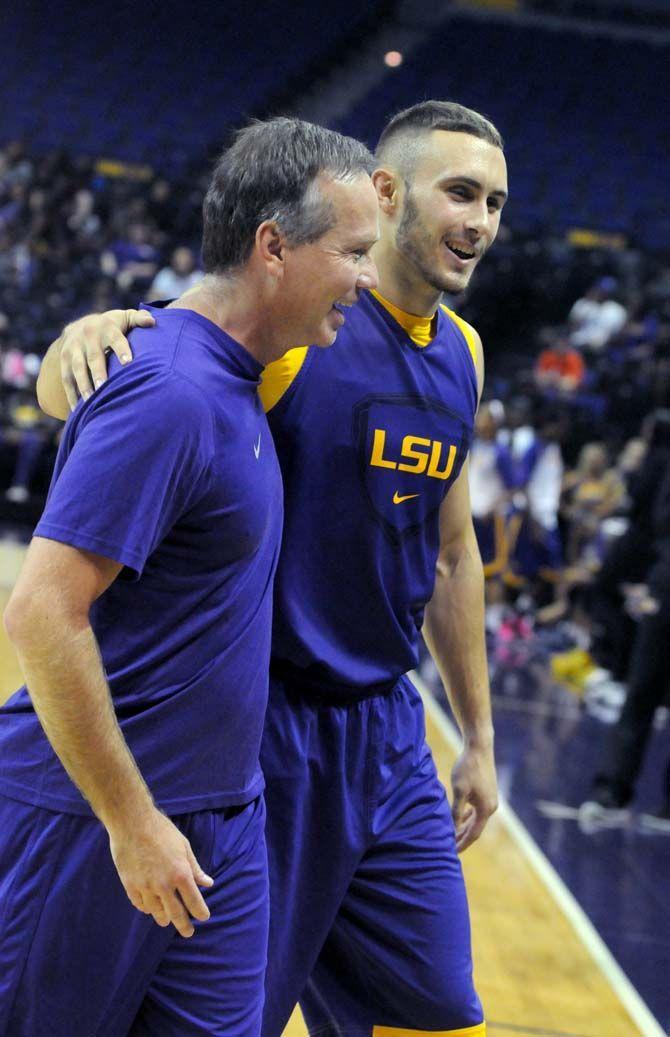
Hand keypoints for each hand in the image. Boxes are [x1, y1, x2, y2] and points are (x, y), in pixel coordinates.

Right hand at [57, 308, 154, 408]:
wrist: (79, 325)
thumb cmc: (112, 326)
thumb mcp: (125, 318)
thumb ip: (139, 319)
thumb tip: (152, 322)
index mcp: (107, 328)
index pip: (116, 339)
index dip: (121, 350)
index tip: (128, 363)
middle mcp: (88, 337)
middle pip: (94, 357)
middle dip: (98, 373)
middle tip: (103, 388)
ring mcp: (73, 349)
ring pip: (77, 369)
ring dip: (83, 386)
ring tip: (89, 402)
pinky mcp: (63, 360)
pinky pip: (66, 379)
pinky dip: (71, 394)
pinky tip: (77, 410)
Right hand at [108, 807, 213, 937]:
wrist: (132, 823)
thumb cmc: (162, 831)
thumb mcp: (184, 846)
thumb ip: (195, 868)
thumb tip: (208, 883)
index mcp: (180, 874)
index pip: (194, 902)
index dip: (200, 912)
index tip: (204, 917)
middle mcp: (164, 885)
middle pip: (176, 914)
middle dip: (184, 926)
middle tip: (188, 933)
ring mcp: (145, 887)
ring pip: (156, 912)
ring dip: (163, 918)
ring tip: (167, 920)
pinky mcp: (130, 886)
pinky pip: (140, 905)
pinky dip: (147, 908)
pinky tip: (151, 908)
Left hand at [450, 742, 497, 852]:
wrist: (479, 748)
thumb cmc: (467, 768)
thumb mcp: (459, 791)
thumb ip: (456, 811)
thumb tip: (453, 828)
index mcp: (486, 809)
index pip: (473, 834)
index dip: (462, 843)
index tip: (452, 852)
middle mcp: (491, 806)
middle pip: (476, 828)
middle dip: (463, 836)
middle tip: (449, 846)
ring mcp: (491, 799)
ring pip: (476, 818)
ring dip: (465, 826)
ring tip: (453, 833)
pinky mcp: (488, 792)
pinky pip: (478, 809)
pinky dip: (469, 815)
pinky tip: (461, 815)